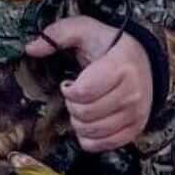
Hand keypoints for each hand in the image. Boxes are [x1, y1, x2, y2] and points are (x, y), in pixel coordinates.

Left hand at [25, 14, 153, 150]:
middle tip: (76, 95)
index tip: (70, 83)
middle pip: (85, 114)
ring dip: (79, 122)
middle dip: (72, 105)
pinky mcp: (135, 129)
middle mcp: (133, 92)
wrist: (143, 60)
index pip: (84, 92)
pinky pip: (102, 145)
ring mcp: (136, 113)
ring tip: (83, 107)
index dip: (68, 90)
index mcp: (121, 66)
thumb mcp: (85, 29)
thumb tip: (30, 48)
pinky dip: (89, 137)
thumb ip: (58, 34)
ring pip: (92, 132)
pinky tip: (90, 122)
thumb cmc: (110, 45)